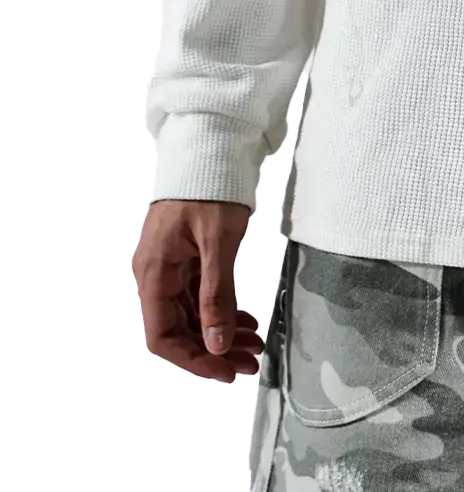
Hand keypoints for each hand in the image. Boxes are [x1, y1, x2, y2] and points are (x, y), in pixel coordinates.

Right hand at [132, 199, 263, 384]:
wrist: (210, 145)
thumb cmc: (210, 185)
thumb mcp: (217, 241)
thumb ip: (215, 295)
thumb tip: (216, 344)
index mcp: (155, 273)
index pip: (165, 336)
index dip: (195, 359)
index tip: (227, 371)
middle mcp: (157, 274)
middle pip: (181, 328)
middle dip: (216, 350)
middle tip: (252, 363)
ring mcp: (171, 266)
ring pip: (194, 314)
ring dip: (222, 333)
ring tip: (255, 347)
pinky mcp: (186, 258)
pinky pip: (200, 295)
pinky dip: (222, 311)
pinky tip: (245, 322)